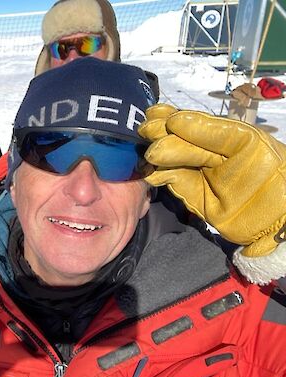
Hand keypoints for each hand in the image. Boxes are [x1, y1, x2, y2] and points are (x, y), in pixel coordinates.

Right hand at [139, 104, 285, 256]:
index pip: (194, 123)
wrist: (278, 218)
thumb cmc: (271, 174)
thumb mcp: (245, 143)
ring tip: (149, 155)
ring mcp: (199, 173)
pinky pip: (171, 180)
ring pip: (171, 160)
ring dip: (157, 156)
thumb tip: (174, 122)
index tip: (155, 115)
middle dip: (161, 136)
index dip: (173, 119)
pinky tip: (151, 172)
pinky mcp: (191, 194)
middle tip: (145, 132)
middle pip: (179, 140)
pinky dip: (158, 175)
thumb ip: (211, 132)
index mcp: (226, 135)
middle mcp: (209, 152)